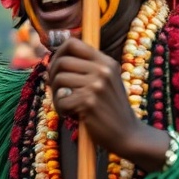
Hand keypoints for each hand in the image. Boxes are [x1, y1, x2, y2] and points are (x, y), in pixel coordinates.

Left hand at [48, 37, 166, 167]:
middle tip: (59, 91)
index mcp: (106, 62)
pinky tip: (71, 115)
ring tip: (67, 106)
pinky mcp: (88, 102)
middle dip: (53, 77)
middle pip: (62, 62)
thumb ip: (85, 70)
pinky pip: (60, 100)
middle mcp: (102, 70)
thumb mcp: (105, 82)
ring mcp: (96, 85)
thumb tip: (51, 62)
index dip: (58, 53)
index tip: (56, 68)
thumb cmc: (110, 109)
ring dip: (57, 96)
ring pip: (59, 80)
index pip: (73, 43)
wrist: (128, 134)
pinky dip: (61, 109)